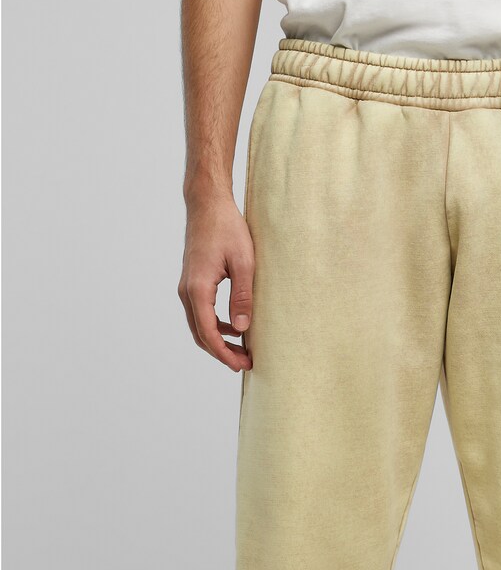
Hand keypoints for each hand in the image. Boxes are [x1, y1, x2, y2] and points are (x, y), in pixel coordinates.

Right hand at [178, 192, 253, 371]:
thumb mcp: (244, 262)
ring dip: (218, 341)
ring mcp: (186, 287)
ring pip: (198, 325)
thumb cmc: (227, 228)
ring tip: (241, 351)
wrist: (207, 204)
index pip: (208, 333)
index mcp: (198, 289)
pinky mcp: (192, 282)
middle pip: (200, 334)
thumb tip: (242, 329)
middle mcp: (187, 291)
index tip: (242, 365)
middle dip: (221, 353)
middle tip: (245, 363)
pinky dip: (215, 326)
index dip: (224, 353)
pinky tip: (234, 328)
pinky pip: (200, 313)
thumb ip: (243, 296)